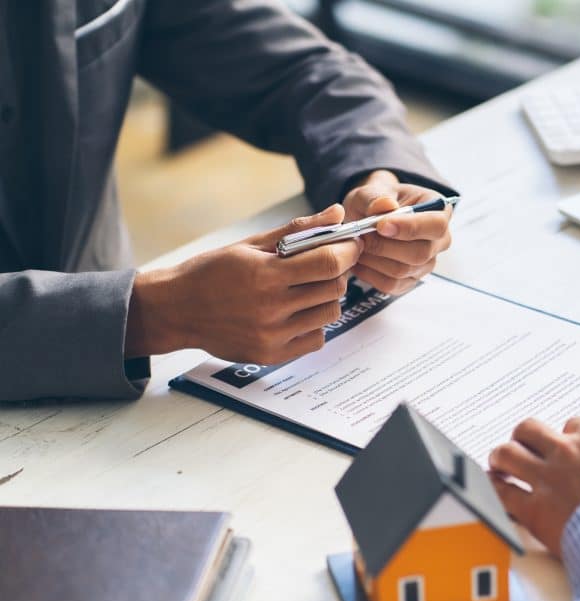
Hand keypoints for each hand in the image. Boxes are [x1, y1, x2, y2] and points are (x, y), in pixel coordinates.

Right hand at [126, 204, 362, 362]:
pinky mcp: (272, 355)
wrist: (176, 309)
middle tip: (324, 264)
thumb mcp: (252, 244)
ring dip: (327, 298)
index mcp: (266, 274)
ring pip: (330, 314)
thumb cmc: (212, 272)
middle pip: (334, 288)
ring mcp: (273, 335)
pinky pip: (316, 339)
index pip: (329, 262)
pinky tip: (296, 312)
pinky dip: (314, 324)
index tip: (352, 244)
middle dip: (338, 272)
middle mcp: (271, 308)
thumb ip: (298, 230)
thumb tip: (337, 213)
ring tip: (306, 288)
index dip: (348, 251)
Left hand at [342, 170, 452, 293]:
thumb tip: (386, 206)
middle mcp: (439, 240)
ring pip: (403, 271)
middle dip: (385, 246)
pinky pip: (391, 285)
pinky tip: (359, 258)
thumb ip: (375, 197)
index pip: (436, 225)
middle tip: (361, 235)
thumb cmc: (375, 202)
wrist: (367, 217)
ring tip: (358, 244)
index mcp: (439, 210)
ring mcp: (426, 263)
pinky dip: (369, 273)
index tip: (381, 225)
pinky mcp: (410, 280)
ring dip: (374, 259)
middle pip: (420, 253)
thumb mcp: (370, 191)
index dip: (410, 227)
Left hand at [489, 417, 579, 557]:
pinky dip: (494, 488)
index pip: (573, 425)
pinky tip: (493, 487)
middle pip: (531, 430)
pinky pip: (502, 493)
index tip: (568, 448)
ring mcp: (547, 478)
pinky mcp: (534, 509)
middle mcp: (568, 450)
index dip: (568, 438)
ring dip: (502, 456)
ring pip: (508, 452)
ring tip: (500, 463)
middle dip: (525, 438)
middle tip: (524, 447)